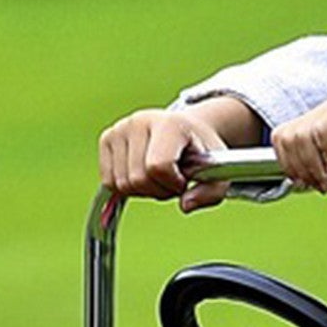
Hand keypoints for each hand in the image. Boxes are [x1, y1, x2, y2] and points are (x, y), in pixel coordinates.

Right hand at [97, 97, 259, 211]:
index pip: (158, 167)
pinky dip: (126, 187)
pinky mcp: (106, 138)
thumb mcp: (219, 172)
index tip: (184, 179)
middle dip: (158, 189)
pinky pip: (108, 182)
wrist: (188, 130)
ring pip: (121, 184)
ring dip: (143, 190)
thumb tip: (185, 206)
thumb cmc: (202, 152)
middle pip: (137, 179)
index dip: (173, 183)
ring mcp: (120, 128)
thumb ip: (210, 193)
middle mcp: (140, 121)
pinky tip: (143, 174)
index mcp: (170, 124)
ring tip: (159, 175)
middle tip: (173, 179)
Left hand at [270, 96, 326, 202]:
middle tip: (321, 182)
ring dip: (314, 165)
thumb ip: (305, 164)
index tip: (305, 182)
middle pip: (286, 136)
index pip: (280, 137)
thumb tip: (284, 166)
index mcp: (321, 119)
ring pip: (301, 134)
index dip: (288, 164)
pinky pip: (323, 133)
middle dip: (299, 167)